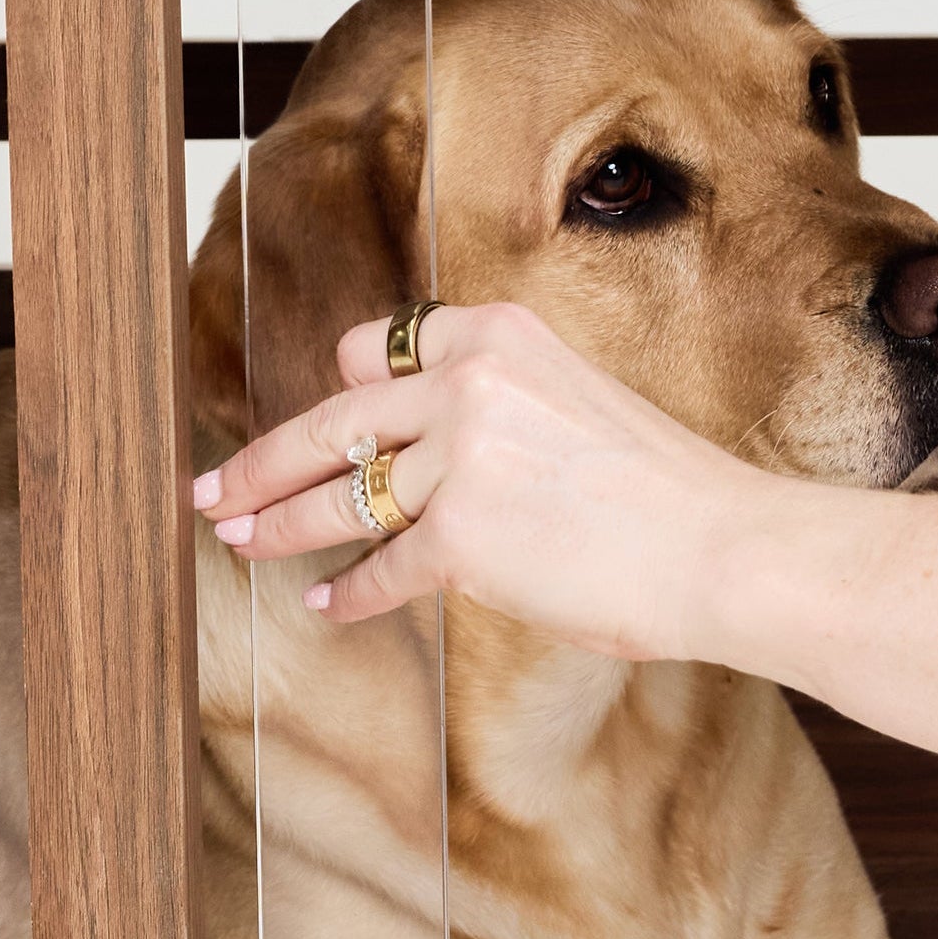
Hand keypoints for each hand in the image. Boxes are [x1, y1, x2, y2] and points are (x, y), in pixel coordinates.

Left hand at [192, 299, 782, 660]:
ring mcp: (459, 458)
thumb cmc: (665, 491)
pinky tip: (327, 605)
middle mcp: (467, 382)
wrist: (723, 546)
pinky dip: (350, 594)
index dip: (341, 395)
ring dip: (280, 526)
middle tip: (215, 489)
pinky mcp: (460, 537)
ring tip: (241, 544)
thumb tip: (431, 455)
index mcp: (498, 334)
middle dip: (261, 462)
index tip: (309, 424)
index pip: (378, 349)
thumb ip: (499, 406)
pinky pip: (382, 570)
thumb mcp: (577, 400)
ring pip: (340, 497)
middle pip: (332, 421)